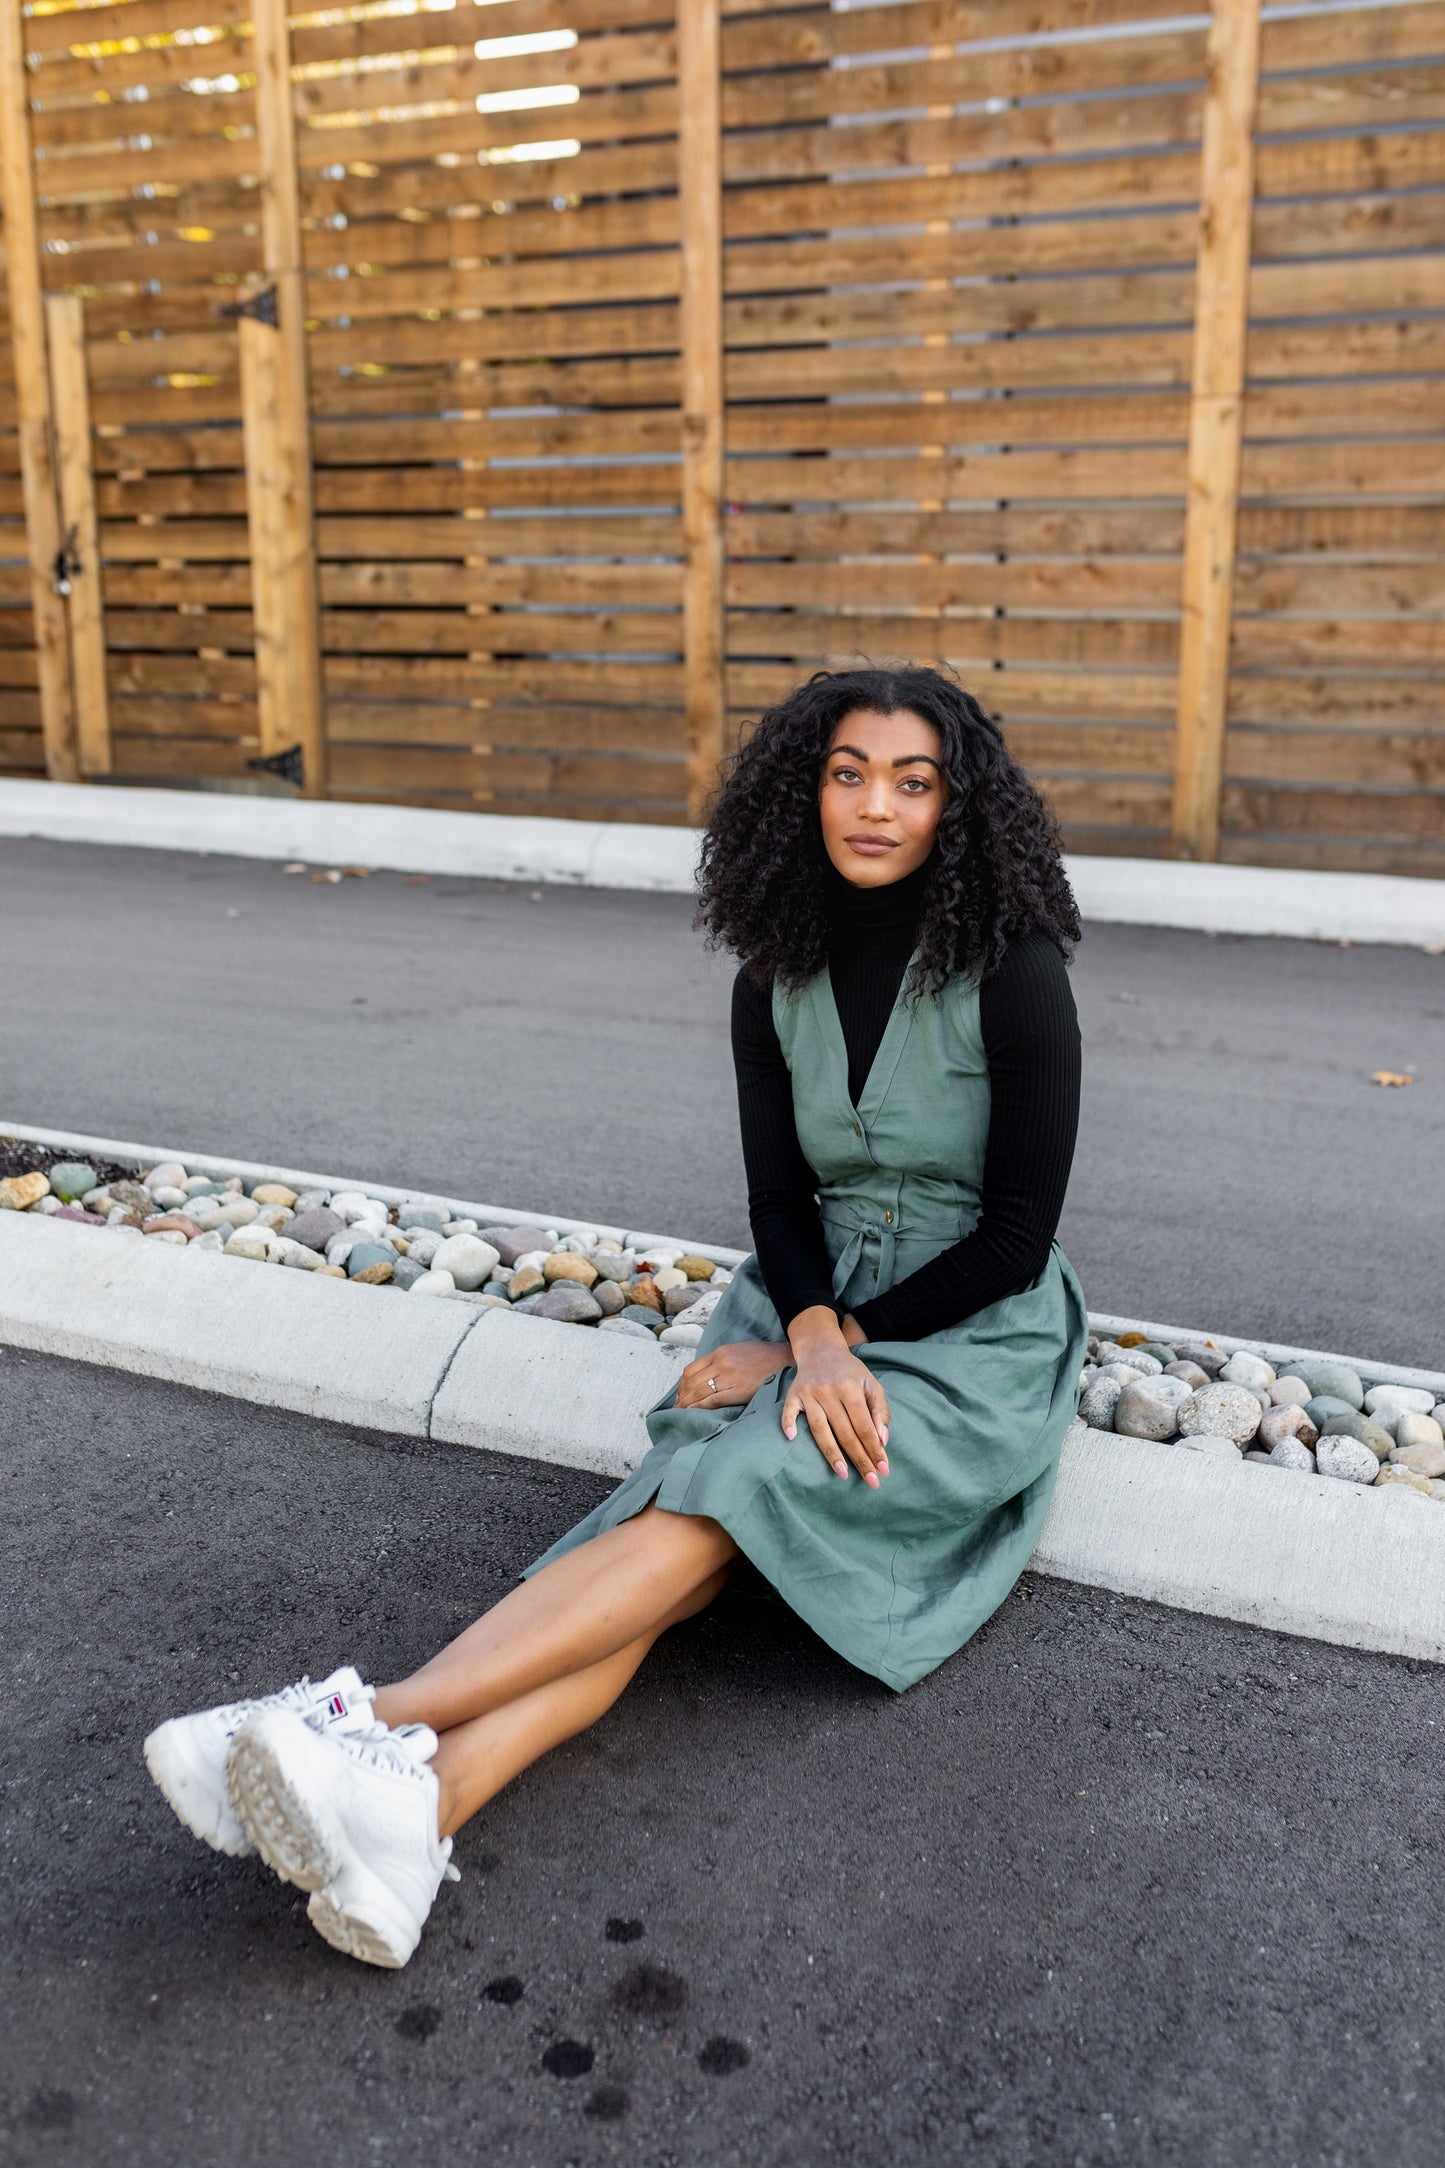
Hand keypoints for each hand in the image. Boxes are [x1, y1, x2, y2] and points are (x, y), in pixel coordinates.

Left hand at [676, 1338, 790, 1410]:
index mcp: (720, 1353)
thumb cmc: (763, 1357)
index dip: (681, 1386)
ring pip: (699, 1392)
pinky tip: (695, 1413)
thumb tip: (705, 1376)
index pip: (691, 1370)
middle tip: (677, 1409)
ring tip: (683, 1414)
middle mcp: (721, 1363)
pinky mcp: (739, 1390)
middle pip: (692, 1382)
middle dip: (682, 1397)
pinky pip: (713, 1400)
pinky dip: (700, 1407)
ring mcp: (730, 1377)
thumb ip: (721, 1361)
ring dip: (688, 1404)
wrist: (785, 1359)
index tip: (679, 1396)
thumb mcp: (737, 1351)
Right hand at [781, 1308, 890, 1487]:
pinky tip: (792, 1439)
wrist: (821, 1349)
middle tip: (871, 1481)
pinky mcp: (793, 1394)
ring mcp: (809, 1393)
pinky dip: (788, 1424)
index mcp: (851, 1388)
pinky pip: (788, 1411)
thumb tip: (882, 1440)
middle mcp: (830, 1391)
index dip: (874, 1449)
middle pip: (845, 1432)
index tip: (883, 1470)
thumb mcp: (871, 1384)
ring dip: (832, 1453)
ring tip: (843, 1474)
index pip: (865, 1425)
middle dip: (860, 1458)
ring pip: (820, 1429)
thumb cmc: (850, 1372)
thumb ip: (880, 1410)